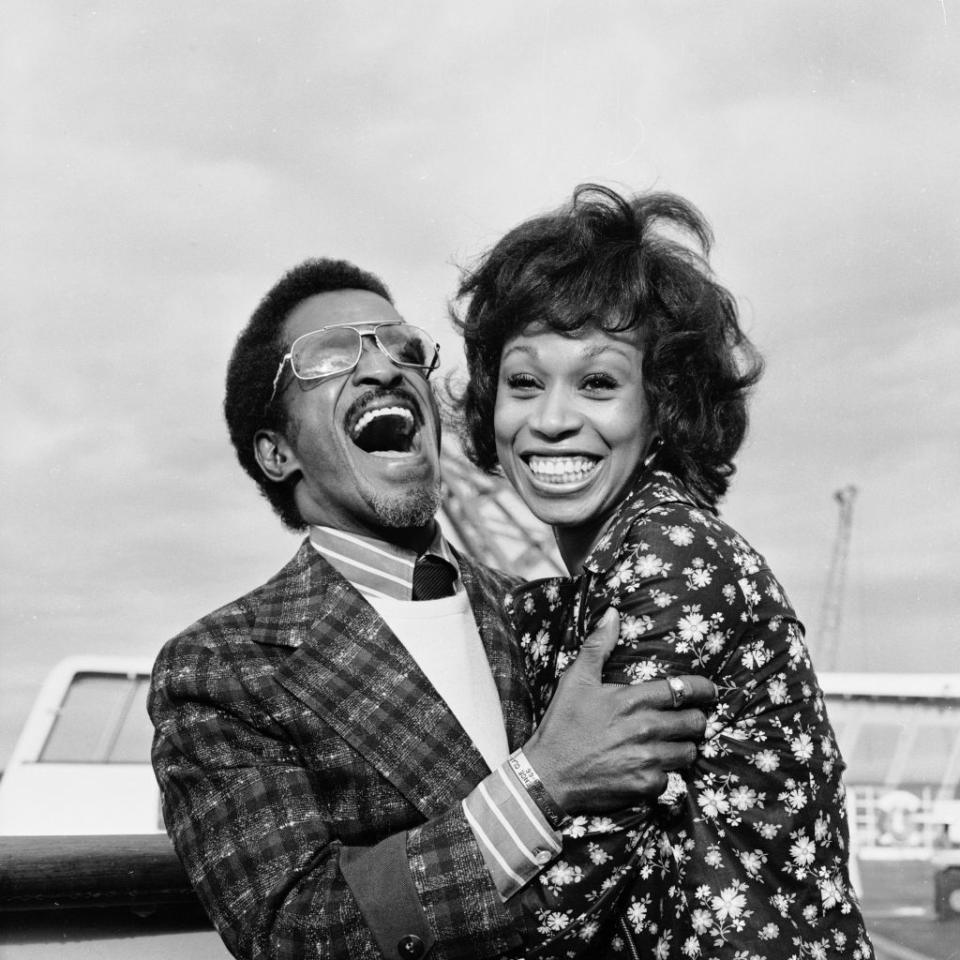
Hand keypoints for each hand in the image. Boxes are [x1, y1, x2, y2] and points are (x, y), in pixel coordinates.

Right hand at [522, 609, 716, 812]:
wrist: (548, 776)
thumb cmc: (563, 726)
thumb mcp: (575, 681)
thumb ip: (597, 646)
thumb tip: (612, 613)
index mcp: (632, 700)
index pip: (684, 690)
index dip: (703, 690)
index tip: (709, 691)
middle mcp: (645, 728)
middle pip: (695, 723)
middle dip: (695, 721)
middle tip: (686, 722)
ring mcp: (648, 759)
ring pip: (689, 752)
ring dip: (682, 748)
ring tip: (668, 746)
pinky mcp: (646, 786)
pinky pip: (672, 779)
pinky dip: (663, 775)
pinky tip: (647, 768)